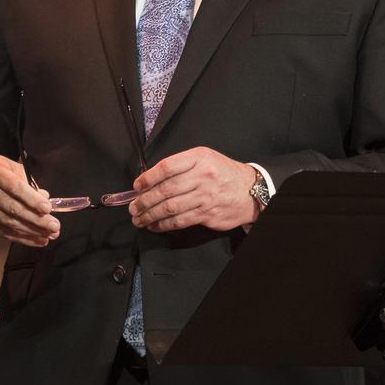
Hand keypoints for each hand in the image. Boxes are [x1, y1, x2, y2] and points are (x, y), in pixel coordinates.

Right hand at [0, 155, 59, 246]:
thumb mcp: (3, 165)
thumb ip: (24, 177)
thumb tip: (44, 197)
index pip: (13, 187)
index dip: (31, 199)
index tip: (47, 208)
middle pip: (13, 208)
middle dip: (36, 220)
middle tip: (55, 226)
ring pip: (9, 223)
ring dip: (32, 232)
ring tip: (50, 235)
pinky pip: (3, 233)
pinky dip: (22, 238)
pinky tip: (37, 240)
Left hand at [129, 147, 260, 231]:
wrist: (251, 191)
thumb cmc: (223, 173)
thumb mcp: (204, 159)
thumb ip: (180, 166)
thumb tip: (150, 180)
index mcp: (198, 159)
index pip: (166, 167)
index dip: (147, 178)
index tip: (136, 186)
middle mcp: (202, 177)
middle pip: (166, 190)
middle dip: (145, 200)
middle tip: (133, 207)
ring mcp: (205, 197)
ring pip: (170, 208)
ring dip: (150, 215)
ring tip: (139, 218)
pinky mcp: (207, 214)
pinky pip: (180, 221)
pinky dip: (164, 225)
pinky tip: (155, 225)